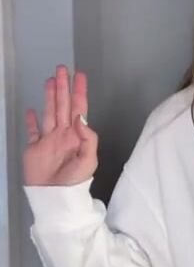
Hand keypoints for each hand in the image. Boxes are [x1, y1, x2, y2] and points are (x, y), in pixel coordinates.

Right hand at [23, 66, 98, 185]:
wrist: (54, 198)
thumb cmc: (74, 182)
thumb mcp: (89, 161)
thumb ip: (88, 138)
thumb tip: (81, 118)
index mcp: (76, 136)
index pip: (79, 109)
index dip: (79, 92)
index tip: (79, 76)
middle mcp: (63, 134)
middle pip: (63, 105)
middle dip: (63, 87)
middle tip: (62, 68)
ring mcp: (48, 141)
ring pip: (49, 112)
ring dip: (50, 96)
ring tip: (50, 80)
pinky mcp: (34, 149)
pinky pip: (32, 131)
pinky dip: (31, 121)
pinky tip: (32, 110)